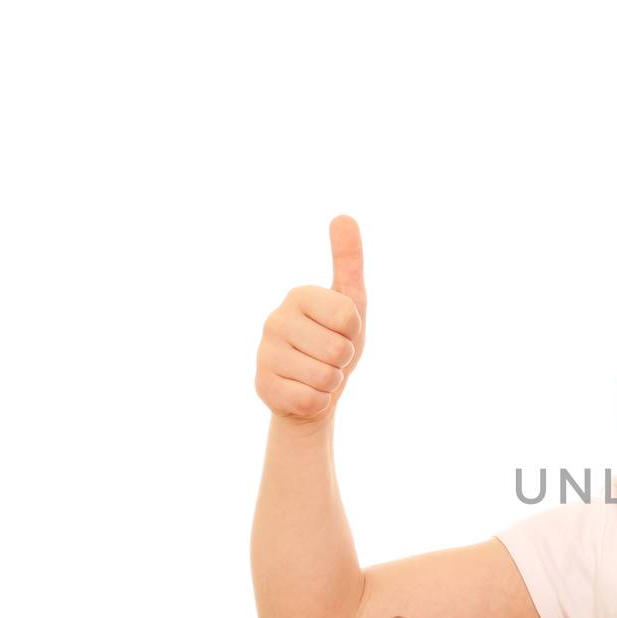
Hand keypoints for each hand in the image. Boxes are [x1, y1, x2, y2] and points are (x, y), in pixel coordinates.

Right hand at [255, 215, 367, 422]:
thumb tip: (344, 215)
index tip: (340, 331)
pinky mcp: (262, 387)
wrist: (313, 390)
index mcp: (299, 295)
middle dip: (343, 360)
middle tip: (328, 357)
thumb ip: (348, 260)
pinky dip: (318, 402)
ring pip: (325, 377)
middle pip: (338, 349)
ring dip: (331, 382)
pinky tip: (303, 391)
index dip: (353, 331)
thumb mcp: (350, 301)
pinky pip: (312, 400)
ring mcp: (264, 354)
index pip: (347, 315)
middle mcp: (275, 320)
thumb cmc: (334, 341)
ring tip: (316, 374)